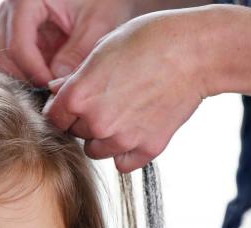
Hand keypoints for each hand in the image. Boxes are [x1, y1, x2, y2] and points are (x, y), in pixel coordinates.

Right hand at [0, 0, 146, 86]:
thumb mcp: (96, 22)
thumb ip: (77, 53)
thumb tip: (56, 85)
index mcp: (25, 1)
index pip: (18, 47)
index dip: (36, 73)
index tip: (56, 89)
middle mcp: (10, 12)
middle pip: (4, 59)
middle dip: (29, 79)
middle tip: (55, 92)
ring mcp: (12, 25)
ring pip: (7, 65)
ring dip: (30, 79)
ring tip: (57, 86)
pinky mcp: (20, 36)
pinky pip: (17, 64)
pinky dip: (33, 75)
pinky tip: (54, 79)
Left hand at [43, 9, 211, 172]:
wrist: (196, 53)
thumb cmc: (150, 41)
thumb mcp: (103, 49)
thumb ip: (76, 77)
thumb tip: (56, 91)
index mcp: (79, 96)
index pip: (54, 118)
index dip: (64, 110)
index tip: (75, 103)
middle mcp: (96, 122)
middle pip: (76, 134)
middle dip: (86, 121)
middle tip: (109, 101)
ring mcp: (122, 139)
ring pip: (97, 151)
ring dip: (105, 139)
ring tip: (125, 113)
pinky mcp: (147, 149)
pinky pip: (123, 163)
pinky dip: (127, 152)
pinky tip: (137, 130)